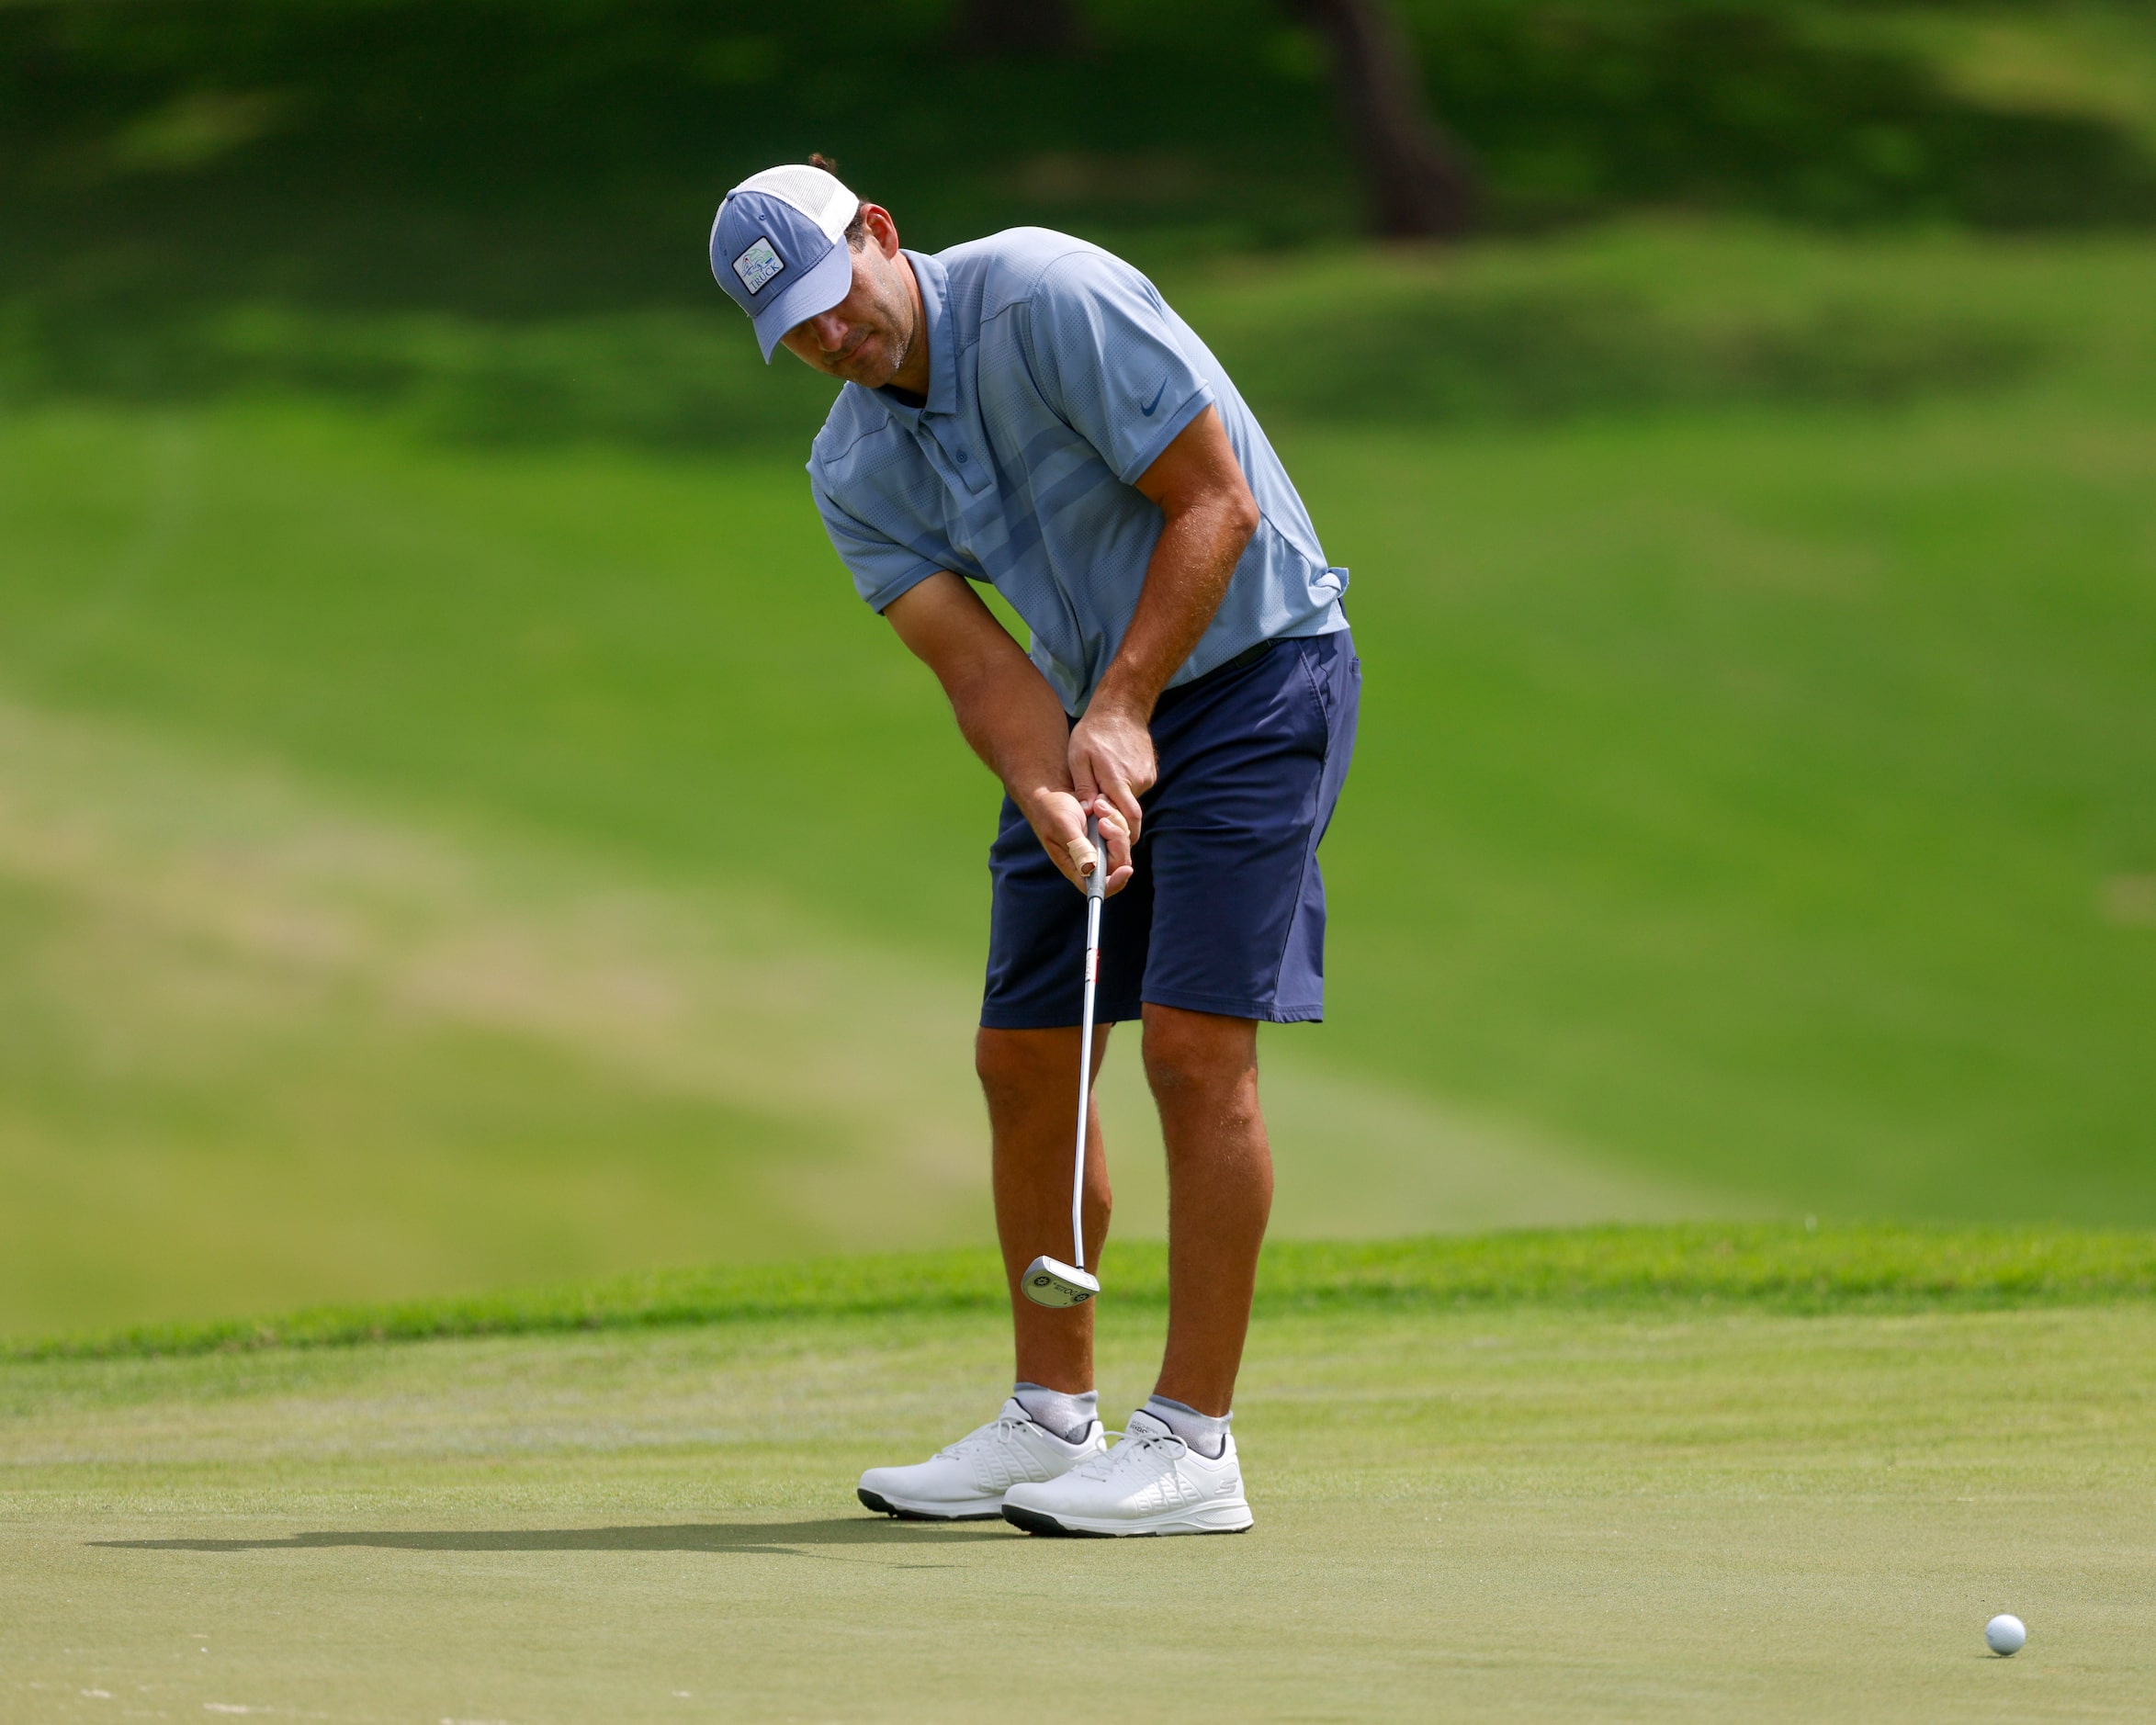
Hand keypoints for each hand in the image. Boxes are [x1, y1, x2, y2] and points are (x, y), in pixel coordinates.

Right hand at [1024, 787, 1134, 895]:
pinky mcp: (1107, 830)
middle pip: (1119, 863)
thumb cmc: (1049, 809)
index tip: (1125, 870)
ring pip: (1124, 843)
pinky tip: (1101, 803)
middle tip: (1102, 822)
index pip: (1099, 887)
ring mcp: (1101, 844)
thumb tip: (1090, 869)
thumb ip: (1077, 847)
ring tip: (1097, 805)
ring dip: (1115, 823)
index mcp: (1076, 866)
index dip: (1115, 882)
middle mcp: (1091, 858)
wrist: (1051, 788)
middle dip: (1116, 841)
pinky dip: (1116, 815)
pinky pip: (1123, 827)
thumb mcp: (1062, 826)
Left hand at [1068, 697, 1155, 842]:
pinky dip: (1125, 790)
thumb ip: (1084, 786)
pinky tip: (1112, 775)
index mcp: (1119, 780)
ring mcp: (1147, 777)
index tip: (1104, 832)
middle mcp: (1138, 781)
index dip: (1120, 832)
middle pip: (1130, 813)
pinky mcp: (1150, 772)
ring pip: (1132, 801)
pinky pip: (1137, 789)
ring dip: (1118, 801)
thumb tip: (1086, 812)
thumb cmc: (1095, 732)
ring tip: (1101, 784)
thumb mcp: (1079, 758)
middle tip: (1098, 811)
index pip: (1130, 818)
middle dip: (1116, 818)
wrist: (1121, 709)